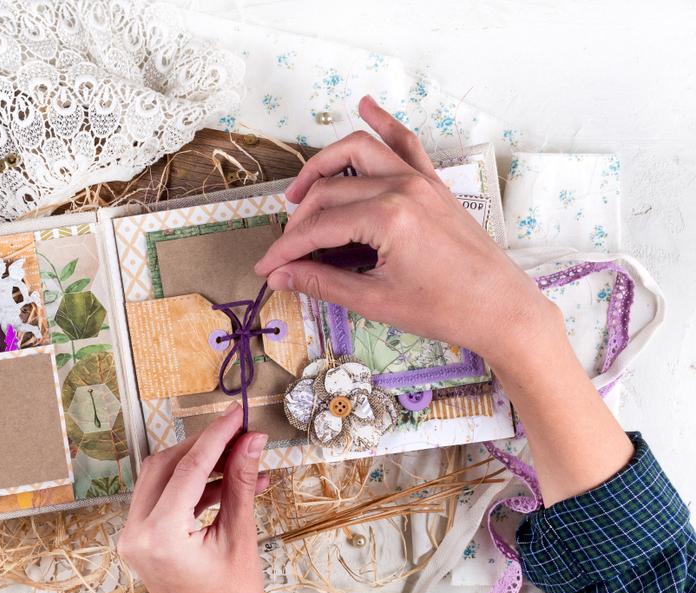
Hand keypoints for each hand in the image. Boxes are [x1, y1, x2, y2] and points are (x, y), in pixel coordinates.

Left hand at [118, 403, 268, 592]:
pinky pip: (164, 499)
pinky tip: (229, 485)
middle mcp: (137, 533)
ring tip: (243, 461)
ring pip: (162, 479)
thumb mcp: (240, 539)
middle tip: (241, 434)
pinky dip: (194, 488)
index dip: (217, 436)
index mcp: (160, 536)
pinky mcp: (141, 542)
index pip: (188, 467)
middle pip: (167, 465)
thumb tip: (251, 442)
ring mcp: (134, 538)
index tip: (238, 415)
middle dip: (205, 446)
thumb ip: (241, 484)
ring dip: (201, 465)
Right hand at [256, 95, 632, 505]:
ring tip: (300, 192)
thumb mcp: (376, 301)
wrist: (502, 309)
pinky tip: (366, 106)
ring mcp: (420, 180)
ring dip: (324, 165)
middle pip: (330, 190)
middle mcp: (402, 188)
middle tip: (285, 251)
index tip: (267, 268)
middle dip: (299, 220)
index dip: (286, 248)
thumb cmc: (446, 310)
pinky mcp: (434, 184)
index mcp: (387, 218)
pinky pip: (405, 143)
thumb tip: (282, 275)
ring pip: (359, 151)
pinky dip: (384, 123)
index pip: (318, 227)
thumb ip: (323, 283)